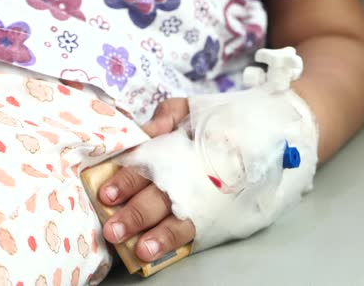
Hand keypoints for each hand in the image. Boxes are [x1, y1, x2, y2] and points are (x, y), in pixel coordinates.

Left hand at [99, 98, 195, 261]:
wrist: (255, 136)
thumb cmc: (211, 124)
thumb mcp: (189, 110)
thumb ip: (167, 115)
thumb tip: (150, 129)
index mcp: (181, 146)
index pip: (152, 164)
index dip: (129, 179)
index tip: (108, 193)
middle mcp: (192, 174)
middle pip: (162, 195)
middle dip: (136, 214)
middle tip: (113, 228)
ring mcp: (203, 196)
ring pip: (178, 218)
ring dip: (156, 235)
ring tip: (138, 249)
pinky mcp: (210, 213)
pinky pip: (191, 231)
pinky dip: (171, 242)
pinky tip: (154, 252)